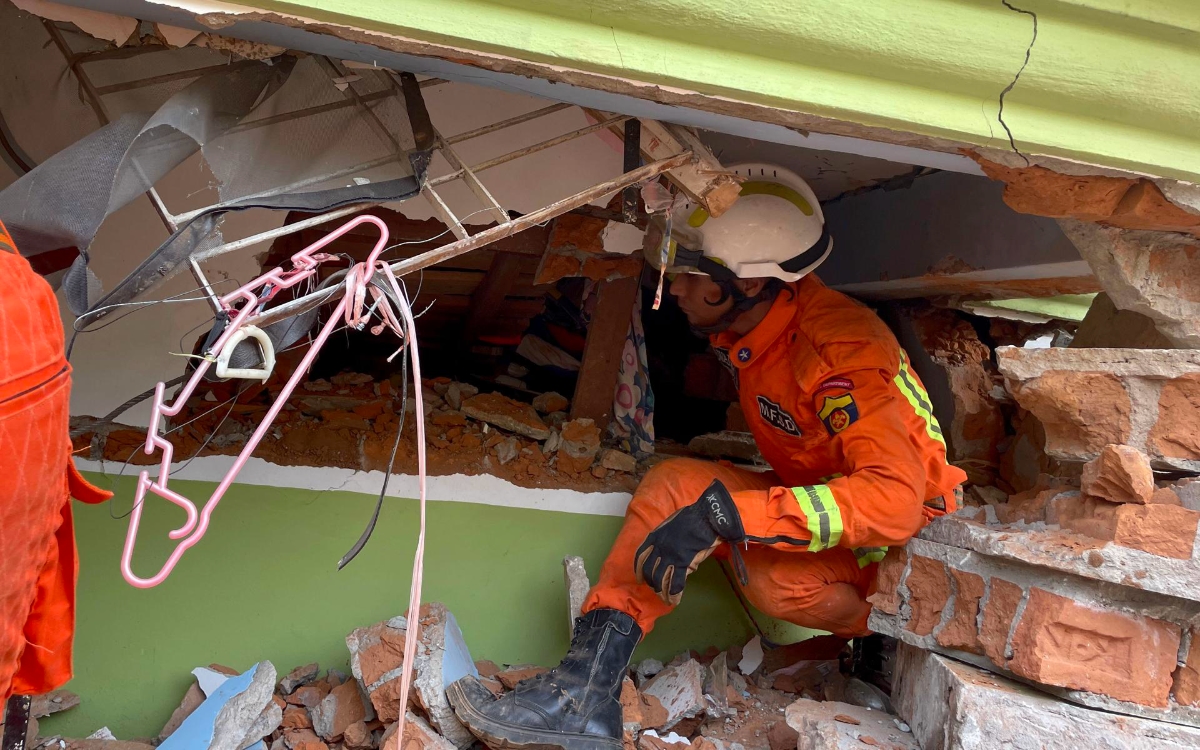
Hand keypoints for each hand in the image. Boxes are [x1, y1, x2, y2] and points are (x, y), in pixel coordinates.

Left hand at [634, 479, 746, 604]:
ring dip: (662, 592)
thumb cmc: (692, 518)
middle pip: (649, 571)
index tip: (639, 579)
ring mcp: (670, 556)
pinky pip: (676, 582)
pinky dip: (675, 593)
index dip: (639, 570)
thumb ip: (665, 539)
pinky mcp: (683, 562)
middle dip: (652, 584)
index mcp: (654, 537)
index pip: (640, 557)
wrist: (706, 517)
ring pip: (661, 579)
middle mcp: (659, 548)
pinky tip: (675, 600)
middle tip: (657, 591)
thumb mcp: (670, 525)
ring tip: (665, 599)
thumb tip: (667, 555)